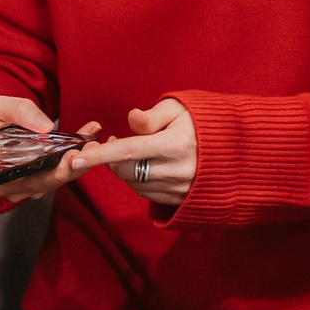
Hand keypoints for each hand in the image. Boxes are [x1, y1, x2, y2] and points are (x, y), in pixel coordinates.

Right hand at [0, 95, 101, 204]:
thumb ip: (19, 112)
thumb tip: (45, 126)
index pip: (32, 181)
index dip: (56, 171)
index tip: (73, 156)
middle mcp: (14, 188)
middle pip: (51, 182)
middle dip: (75, 164)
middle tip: (92, 146)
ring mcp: (28, 188)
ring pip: (58, 178)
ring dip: (80, 159)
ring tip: (92, 137)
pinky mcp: (40, 181)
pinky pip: (61, 171)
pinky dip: (76, 156)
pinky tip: (87, 138)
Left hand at [73, 100, 195, 206]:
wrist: (233, 152)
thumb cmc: (201, 124)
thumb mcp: (179, 110)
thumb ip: (152, 116)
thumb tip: (132, 119)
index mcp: (175, 145)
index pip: (129, 151)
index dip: (100, 154)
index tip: (76, 158)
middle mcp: (177, 171)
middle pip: (126, 170)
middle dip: (112, 158)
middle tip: (114, 141)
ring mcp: (179, 189)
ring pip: (134, 184)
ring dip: (126, 170)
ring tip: (136, 153)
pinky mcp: (179, 200)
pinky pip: (146, 193)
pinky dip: (140, 180)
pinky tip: (148, 166)